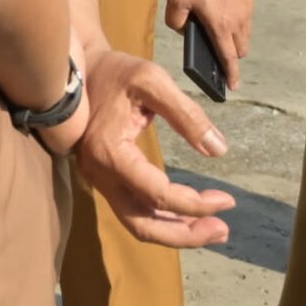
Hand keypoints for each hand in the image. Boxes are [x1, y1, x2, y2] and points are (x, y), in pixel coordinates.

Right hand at [70, 49, 235, 248]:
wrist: (77, 71)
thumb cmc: (115, 72)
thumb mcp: (152, 81)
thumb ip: (187, 114)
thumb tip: (219, 149)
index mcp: (110, 152)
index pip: (158, 193)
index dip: (196, 203)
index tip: (228, 200)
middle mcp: (100, 174)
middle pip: (143, 226)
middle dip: (185, 235)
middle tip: (223, 229)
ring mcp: (100, 180)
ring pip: (137, 224)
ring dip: (175, 232)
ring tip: (212, 227)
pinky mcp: (106, 179)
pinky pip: (135, 211)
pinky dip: (163, 219)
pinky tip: (188, 213)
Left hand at [165, 0, 254, 88]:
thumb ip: (174, 21)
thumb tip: (183, 30)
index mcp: (221, 27)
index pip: (228, 59)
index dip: (230, 75)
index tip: (232, 87)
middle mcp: (238, 23)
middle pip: (239, 50)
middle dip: (230, 57)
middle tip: (217, 55)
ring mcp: (246, 11)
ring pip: (243, 35)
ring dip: (233, 39)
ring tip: (216, 32)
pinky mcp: (249, 0)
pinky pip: (244, 20)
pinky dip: (236, 23)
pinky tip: (220, 12)